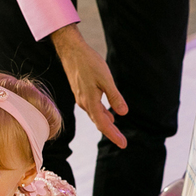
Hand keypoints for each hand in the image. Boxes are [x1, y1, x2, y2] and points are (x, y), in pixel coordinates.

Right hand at [50, 24, 128, 147]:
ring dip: (107, 125)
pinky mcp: (81, 93)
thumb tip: (123, 113)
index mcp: (90, 102)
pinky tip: (108, 115)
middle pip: (99, 123)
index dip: (114, 135)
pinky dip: (102, 114)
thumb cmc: (89, 62)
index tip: (123, 144)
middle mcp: (84, 103)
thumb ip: (114, 97)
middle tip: (123, 143)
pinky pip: (93, 109)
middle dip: (112, 133)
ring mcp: (82, 98)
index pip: (103, 124)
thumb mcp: (106, 79)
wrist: (71, 50)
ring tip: (117, 132)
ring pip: (96, 116)